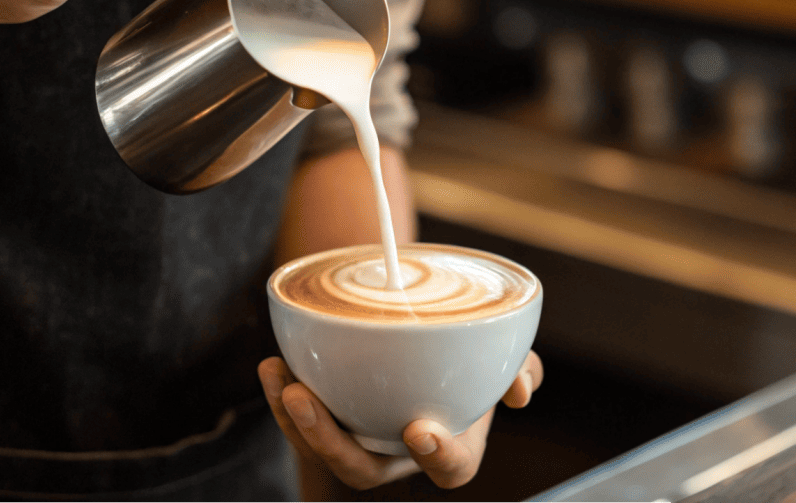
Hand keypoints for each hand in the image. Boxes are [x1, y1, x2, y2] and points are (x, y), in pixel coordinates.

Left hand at [258, 351, 543, 491]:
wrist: (428, 325)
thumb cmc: (470, 350)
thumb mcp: (504, 353)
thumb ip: (522, 367)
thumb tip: (520, 389)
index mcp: (449, 446)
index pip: (450, 469)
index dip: (438, 455)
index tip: (421, 427)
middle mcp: (398, 452)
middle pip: (361, 470)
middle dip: (327, 442)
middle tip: (303, 398)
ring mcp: (361, 440)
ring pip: (322, 450)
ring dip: (293, 421)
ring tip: (278, 376)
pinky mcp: (332, 420)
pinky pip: (301, 423)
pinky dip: (280, 398)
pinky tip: (274, 363)